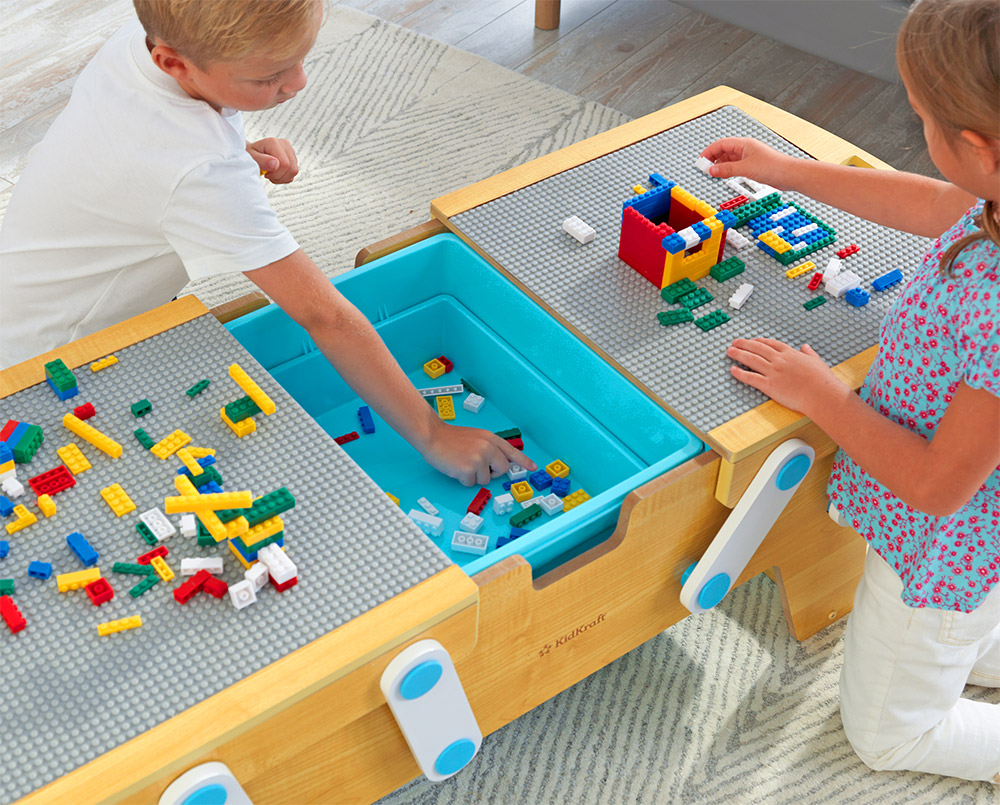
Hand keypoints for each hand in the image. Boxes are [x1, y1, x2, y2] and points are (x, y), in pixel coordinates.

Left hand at [246, 137, 298, 183]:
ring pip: (294, 171)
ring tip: (271, 174)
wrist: (252, 152)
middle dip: (279, 177)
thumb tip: (276, 164)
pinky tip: (276, 174)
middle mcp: (284, 144)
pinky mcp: (293, 157)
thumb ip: (262, 160)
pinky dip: (285, 177)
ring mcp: (290, 150)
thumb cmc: (250, 155)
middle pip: (291, 168)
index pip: (285, 164)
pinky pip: (294, 173)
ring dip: (282, 178)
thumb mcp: (251, 158)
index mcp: (274, 143)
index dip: (276, 174)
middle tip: (268, 175)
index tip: (265, 174)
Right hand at [420, 422, 536, 486]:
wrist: (432, 436)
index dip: (524, 461)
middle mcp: (488, 448)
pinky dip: (463, 479)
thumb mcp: (476, 437)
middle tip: (477, 466)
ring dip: (474, 476)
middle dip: (492, 472)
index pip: (512, 452)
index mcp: (490, 438)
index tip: (533, 467)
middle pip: (502, 469)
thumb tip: (499, 462)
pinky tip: (455, 468)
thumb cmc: (450, 438)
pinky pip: (471, 483)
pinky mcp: (469, 470)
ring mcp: (479, 459)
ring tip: (462, 463)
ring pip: (486, 479)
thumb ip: (489, 447)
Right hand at [700, 138, 794, 189]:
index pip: (720, 144)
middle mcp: (745, 149)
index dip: (709, 152)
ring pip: (728, 159)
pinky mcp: (752, 166)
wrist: (789, 175)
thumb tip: (712, 171)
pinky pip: (735, 166)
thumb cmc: (773, 167)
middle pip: (723, 150)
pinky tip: (724, 176)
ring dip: (720, 165)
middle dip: (712, 159)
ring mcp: (749, 157)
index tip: (701, 162)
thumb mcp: (745, 169)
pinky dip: (727, 170)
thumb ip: (727, 170)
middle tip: (704, 169)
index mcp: (744, 144)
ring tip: (713, 174)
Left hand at [726, 337, 846, 414]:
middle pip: (757, 348)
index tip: (751, 340)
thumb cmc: (822, 381)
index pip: (770, 343)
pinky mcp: (770, 385)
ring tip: (730, 351)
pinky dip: (740, 373)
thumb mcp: (817, 361)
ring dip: (738, 354)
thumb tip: (805, 347)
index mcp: (790, 353)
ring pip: (751, 360)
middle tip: (735, 342)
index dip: (758, 341)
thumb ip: (809, 353)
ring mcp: (773, 372)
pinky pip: (751, 378)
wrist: (822, 394)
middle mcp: (779, 360)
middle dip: (744, 344)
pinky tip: (733, 370)